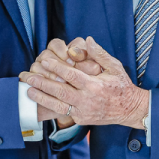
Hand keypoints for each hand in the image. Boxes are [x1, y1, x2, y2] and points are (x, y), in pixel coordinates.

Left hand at [24, 37, 148, 128]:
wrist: (129, 109)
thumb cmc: (121, 85)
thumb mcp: (115, 67)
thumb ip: (99, 54)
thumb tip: (87, 40)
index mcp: (95, 85)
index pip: (72, 75)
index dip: (57, 67)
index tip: (45, 60)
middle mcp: (87, 100)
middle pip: (61, 91)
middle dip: (43, 83)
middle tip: (29, 76)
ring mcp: (83, 112)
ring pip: (58, 105)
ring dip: (42, 97)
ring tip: (29, 90)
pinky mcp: (81, 119)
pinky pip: (62, 113)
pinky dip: (50, 107)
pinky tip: (39, 101)